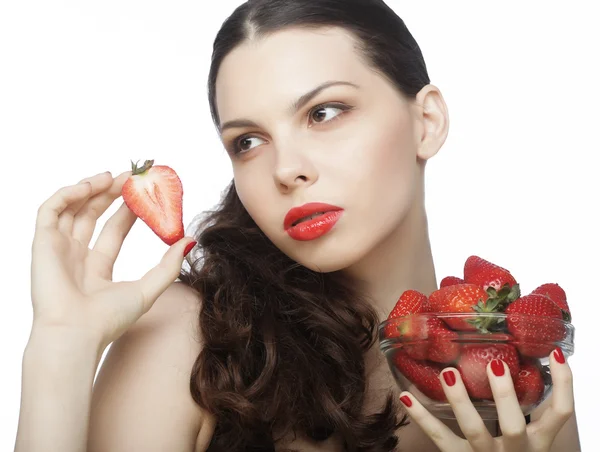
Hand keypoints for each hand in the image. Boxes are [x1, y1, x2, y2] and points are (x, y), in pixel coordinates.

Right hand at [30, 170, 195, 347]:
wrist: (75, 335)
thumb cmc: (108, 320)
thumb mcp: (148, 289)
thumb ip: (169, 265)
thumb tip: (190, 240)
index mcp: (97, 268)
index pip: (114, 228)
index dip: (129, 207)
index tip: (146, 190)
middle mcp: (76, 256)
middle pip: (93, 214)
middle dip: (112, 192)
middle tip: (133, 175)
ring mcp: (58, 249)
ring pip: (72, 207)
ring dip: (91, 188)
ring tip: (114, 177)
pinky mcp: (41, 243)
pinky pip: (51, 209)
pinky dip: (68, 193)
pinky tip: (91, 186)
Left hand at [398, 348, 573, 451]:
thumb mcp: (529, 436)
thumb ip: (526, 407)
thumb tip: (513, 359)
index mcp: (538, 441)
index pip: (561, 413)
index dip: (564, 385)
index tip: (554, 354)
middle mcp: (516, 451)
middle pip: (514, 426)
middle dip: (505, 395)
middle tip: (495, 364)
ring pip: (474, 431)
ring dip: (460, 401)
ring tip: (448, 373)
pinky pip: (438, 437)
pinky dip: (420, 416)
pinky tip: (405, 396)